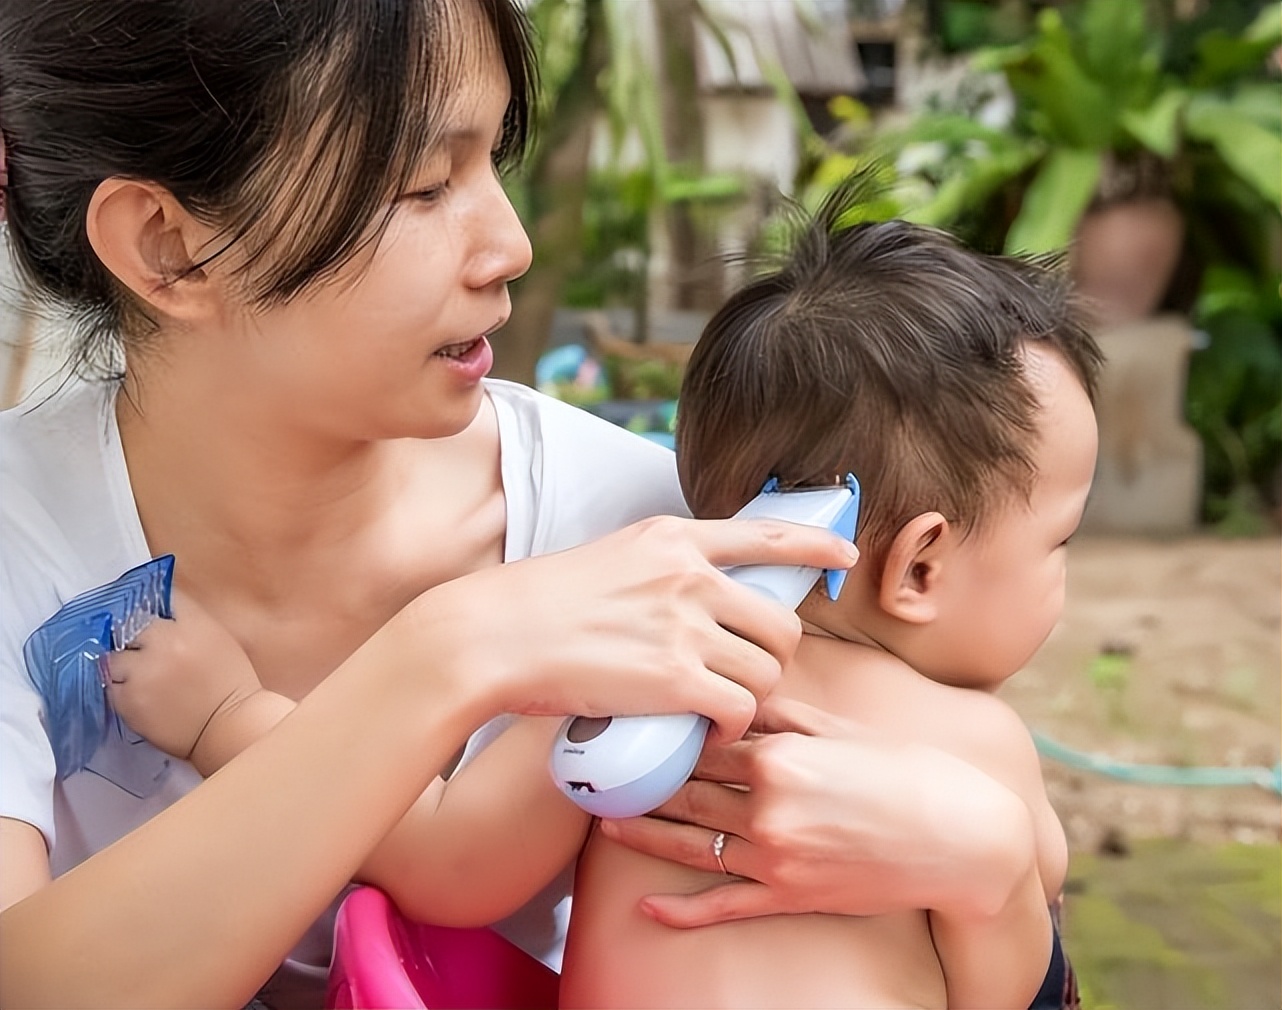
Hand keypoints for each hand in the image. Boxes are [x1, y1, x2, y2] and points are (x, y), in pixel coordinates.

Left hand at [105, 590, 263, 766]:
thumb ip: (193, 624)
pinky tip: (141, 696)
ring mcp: (142, 671)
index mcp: (194, 625)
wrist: (229, 728)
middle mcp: (165, 642)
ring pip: (115, 657)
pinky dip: (123, 690)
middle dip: (136, 637)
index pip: (165, 598)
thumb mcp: (221, 641)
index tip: (155, 613)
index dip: (157, 604)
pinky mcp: (128, 699)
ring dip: (125, 665)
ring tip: (142, 678)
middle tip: (146, 651)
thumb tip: (165, 616)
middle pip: (131, 624)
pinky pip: (111, 686)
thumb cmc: (232, 685)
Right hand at [424, 516, 858, 742]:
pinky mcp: (674, 678)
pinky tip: (709, 730)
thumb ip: (660, 567)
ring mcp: (684, 626)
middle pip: (780, 622)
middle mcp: (689, 575)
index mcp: (672, 539)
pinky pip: (739, 709)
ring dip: (750, 696)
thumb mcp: (610, 558)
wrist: (491, 635)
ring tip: (718, 707)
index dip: (815, 544)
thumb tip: (695, 591)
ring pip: (765, 671)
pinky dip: (731, 727)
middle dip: (773, 657)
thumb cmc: (537, 602)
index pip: (765, 535)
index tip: (844, 552)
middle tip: (744, 675)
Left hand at [598, 694, 1038, 926]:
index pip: (704, 743)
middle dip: (642, 783)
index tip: (634, 726)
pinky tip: (646, 904)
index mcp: (780, 756)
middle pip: (686, 792)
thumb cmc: (906, 774)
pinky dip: (680, 910)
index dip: (666, 737)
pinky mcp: (788, 897)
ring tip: (606, 825)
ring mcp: (775, 856)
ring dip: (643, 836)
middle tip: (603, 773)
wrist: (960, 839)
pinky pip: (722, 906)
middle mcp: (769, 806)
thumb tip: (734, 698)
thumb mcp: (841, 730)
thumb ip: (780, 716)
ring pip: (690, 845)